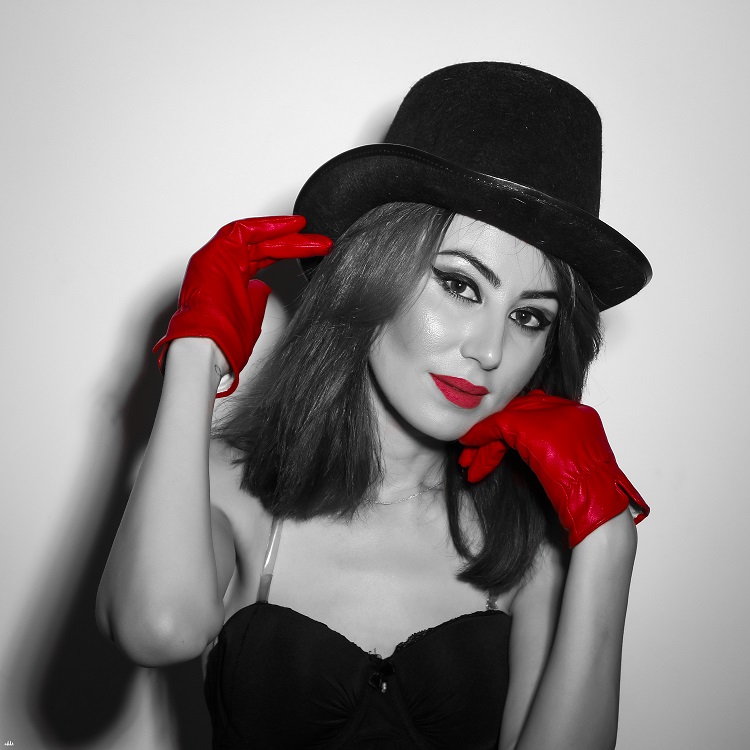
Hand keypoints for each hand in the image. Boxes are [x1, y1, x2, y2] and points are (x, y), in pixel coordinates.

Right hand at [153, 216, 331, 396]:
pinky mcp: (215, 252)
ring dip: (282, 231)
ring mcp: (219, 258)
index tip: (313, 250)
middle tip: (321, 243)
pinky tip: (289, 226)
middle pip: (262, 245)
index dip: (287, 251)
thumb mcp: (251, 316)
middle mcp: (224, 266)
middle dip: (293, 242)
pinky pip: (243, 230)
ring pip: (254, 235)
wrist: (209, 348)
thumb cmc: (225, 340)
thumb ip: (257, 299)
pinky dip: (266, 226)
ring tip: (306, 229)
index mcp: (231, 281)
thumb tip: (265, 290)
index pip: (262, 258)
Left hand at [459, 390, 648, 545]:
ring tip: (467, 464)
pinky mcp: (536, 429)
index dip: (508, 425)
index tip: (491, 441)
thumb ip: (547, 444)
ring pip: (507, 420)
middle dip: (492, 433)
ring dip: (483, 444)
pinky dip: (482, 441)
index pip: (534, 408)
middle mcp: (569, 409)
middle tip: (470, 452)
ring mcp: (555, 416)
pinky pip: (500, 427)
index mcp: (579, 414)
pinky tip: (473, 462)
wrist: (596, 509)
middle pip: (518, 412)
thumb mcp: (567, 462)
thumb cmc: (584, 495)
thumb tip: (513, 443)